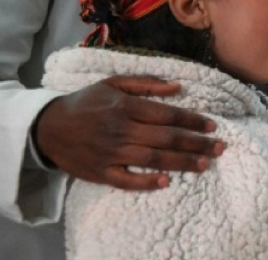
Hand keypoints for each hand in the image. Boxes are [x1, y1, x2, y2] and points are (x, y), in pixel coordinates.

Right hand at [34, 75, 224, 189]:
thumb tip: (178, 86)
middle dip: (196, 144)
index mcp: (126, 107)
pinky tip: (167, 182)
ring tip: (205, 164)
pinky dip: (147, 182)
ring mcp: (111, 153)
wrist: (47, 127)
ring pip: (153, 160)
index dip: (192, 121)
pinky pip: (127, 181)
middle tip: (220, 148)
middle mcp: (121, 130)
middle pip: (166, 139)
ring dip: (182, 163)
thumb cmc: (85, 102)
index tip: (212, 126)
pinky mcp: (101, 172)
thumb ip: (146, 83)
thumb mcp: (113, 83)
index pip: (167, 115)